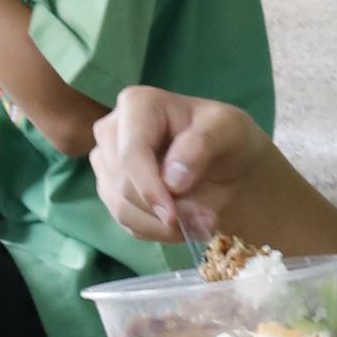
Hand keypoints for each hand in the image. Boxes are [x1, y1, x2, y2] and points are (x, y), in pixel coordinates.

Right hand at [96, 88, 278, 245]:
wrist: (228, 164)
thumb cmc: (227, 138)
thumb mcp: (230, 130)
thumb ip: (202, 145)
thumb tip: (172, 180)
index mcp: (137, 104)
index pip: (130, 153)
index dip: (149, 188)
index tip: (173, 216)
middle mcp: (112, 130)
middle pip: (122, 183)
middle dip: (163, 211)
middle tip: (205, 221)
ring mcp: (107, 163)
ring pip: (121, 207)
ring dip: (162, 227)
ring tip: (201, 223)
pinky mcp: (111, 191)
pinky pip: (126, 222)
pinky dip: (157, 231)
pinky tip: (184, 224)